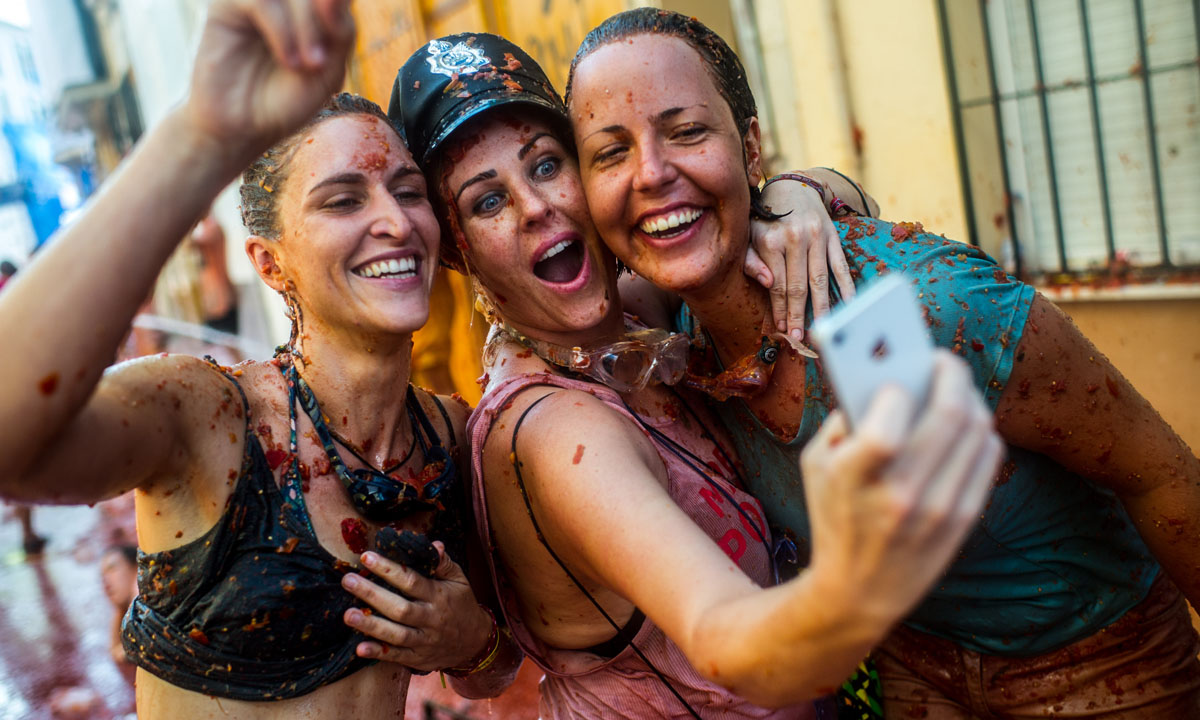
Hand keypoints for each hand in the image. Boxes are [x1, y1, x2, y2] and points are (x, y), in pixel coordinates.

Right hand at [183, 0, 355, 165]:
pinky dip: (282, 31)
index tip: (338, 44)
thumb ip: (342, 30)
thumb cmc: (287, 101)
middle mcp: (286, 1)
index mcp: (314, 10)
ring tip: (307, 66)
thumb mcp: (329, 70)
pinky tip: (289, 62)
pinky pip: (262, 1)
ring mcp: (259, 0)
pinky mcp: (228, 6)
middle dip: (325, 22)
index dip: (340, 9)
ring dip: (306, 27)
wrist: (244, 128)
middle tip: (318, 63)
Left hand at [341, 542, 493, 671]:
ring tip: (348, 615)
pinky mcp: (418, 658)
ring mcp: (424, 640)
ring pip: (396, 634)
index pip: (411, 581)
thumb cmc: (461, 604)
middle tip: (348, 581)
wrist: (475, 642)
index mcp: (438, 596)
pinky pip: (397, 657)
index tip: (366, 557)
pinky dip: (379, 653)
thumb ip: (443, 563)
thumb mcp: (459, 580)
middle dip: (372, 594)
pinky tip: (359, 648)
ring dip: (371, 625)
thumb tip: (433, 544)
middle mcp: (430, 619)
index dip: (388, 569)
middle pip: (399, 608)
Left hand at [748, 177, 855, 340]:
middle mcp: (795, 238)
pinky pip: (840, 264)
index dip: (780, 309)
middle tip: (800, 336)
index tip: (781, 328)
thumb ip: (751, 261)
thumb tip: (767, 284)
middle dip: (799, 314)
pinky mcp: (833, 235)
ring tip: (822, 328)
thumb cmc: (766, 219)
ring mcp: (817, 237)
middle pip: (798, 285)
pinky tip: (848, 304)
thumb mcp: (749, 236)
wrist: (792, 187)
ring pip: (820, 278)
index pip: (777, 284)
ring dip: (821, 307)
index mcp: (770, 240)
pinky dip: (845, 285)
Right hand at [801, 351, 1002, 627]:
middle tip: (939, 357)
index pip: (886, 427)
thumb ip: (845, 417)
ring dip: (968, 394)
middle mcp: (903, 494)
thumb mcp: (816, 466)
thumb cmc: (834, 514)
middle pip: (948, 413)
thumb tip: (889, 374)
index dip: (894, 392)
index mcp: (856, 479)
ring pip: (976, 427)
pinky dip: (980, 425)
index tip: (894, 380)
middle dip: (948, 372)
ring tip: (954, 381)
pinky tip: (967, 415)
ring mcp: (940, 507)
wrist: (858, 590)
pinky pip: (989, 452)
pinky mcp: (965, 516)